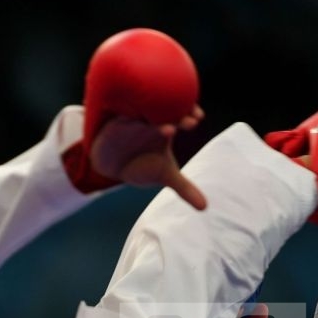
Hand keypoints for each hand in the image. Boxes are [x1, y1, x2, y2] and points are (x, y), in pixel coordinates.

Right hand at [86, 106, 207, 207]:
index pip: (180, 114)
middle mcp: (150, 121)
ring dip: (154, 117)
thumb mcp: (165, 175)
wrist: (113, 166)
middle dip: (177, 114)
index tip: (197, 118)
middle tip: (190, 121)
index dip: (189, 113)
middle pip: (165, 110)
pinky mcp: (114, 125)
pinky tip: (131, 119)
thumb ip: (185, 188)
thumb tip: (205, 207)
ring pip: (143, 111)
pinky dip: (125, 118)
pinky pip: (119, 115)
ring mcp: (132, 122)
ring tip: (168, 130)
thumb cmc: (142, 165)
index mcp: (165, 127)